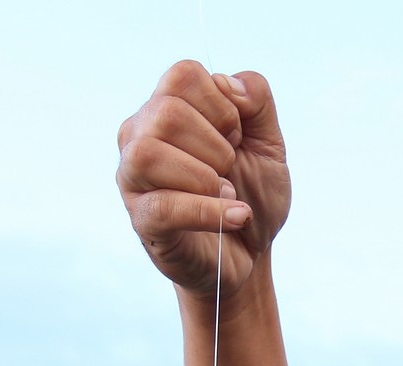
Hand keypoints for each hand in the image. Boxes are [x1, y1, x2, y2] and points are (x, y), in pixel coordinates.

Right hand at [117, 62, 288, 298]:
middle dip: (217, 146)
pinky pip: (164, 206)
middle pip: (167, 113)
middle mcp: (139, 134)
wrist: (252, 253)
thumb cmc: (252, 192)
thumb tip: (227, 83)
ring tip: (225, 192)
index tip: (235, 138)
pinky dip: (209, 211)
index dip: (222, 107)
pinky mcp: (142, 219)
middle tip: (229, 170)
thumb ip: (257, 100)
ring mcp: (133, 177)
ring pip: (149, 154)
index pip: (183, 75)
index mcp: (167, 105)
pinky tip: (237, 215)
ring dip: (204, 176)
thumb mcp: (269, 141)